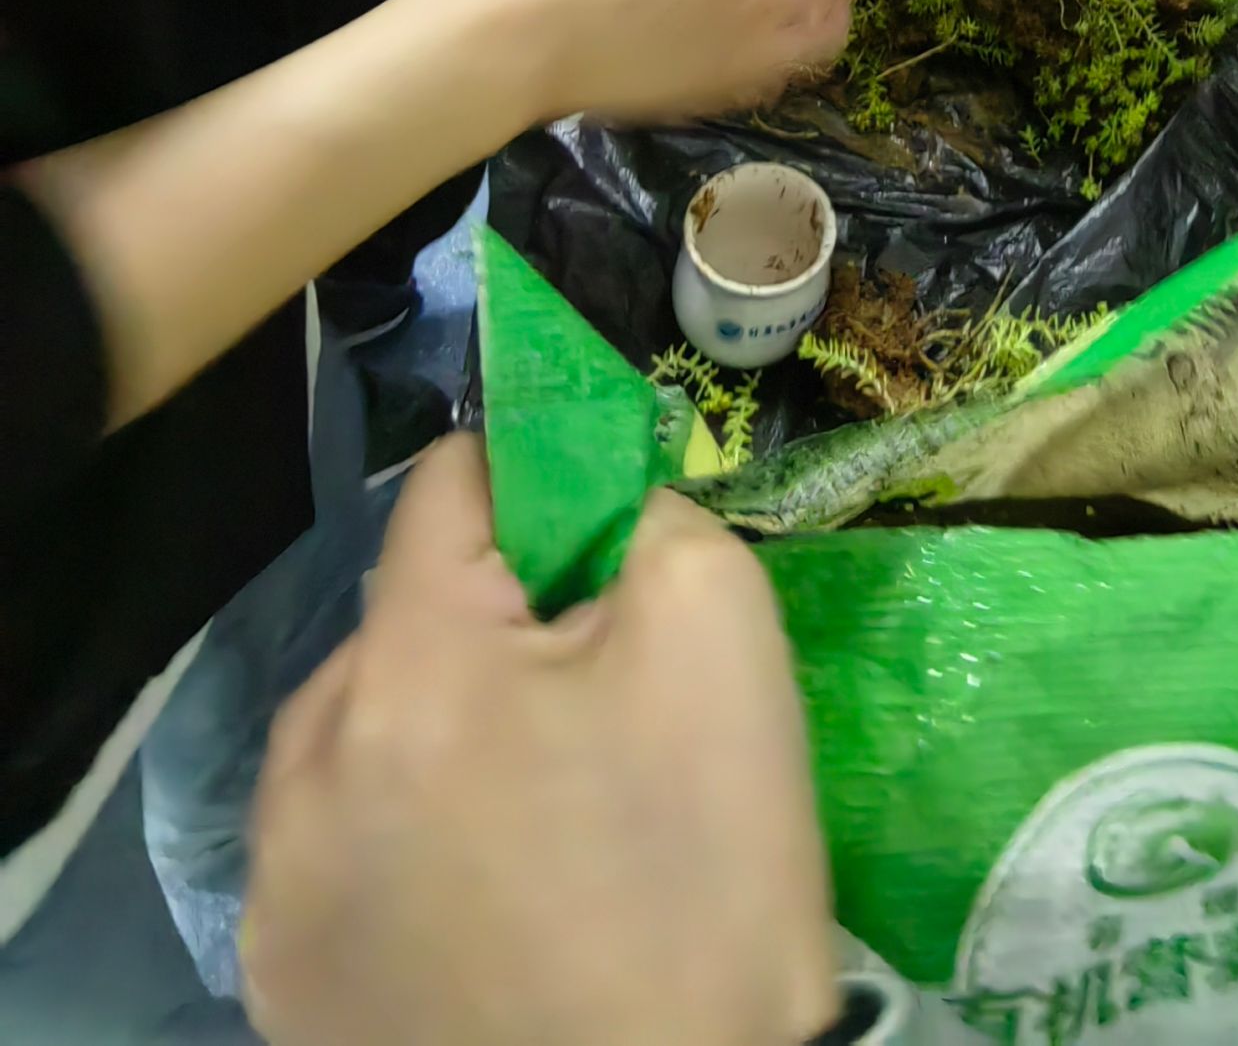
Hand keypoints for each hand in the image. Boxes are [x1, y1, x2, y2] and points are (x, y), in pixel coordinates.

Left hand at [242, 436, 838, 1045]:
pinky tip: (483, 898)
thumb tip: (599, 502)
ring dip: (433, 736)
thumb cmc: (700, 881)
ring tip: (536, 811)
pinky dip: (400, 843)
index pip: (448, 490)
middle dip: (491, 631)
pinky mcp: (283, 989)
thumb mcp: (722, 640)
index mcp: (408, 667)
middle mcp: (303, 768)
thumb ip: (651, 520)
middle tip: (592, 702)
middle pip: (400, 621)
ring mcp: (275, 894)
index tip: (602, 539)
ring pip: (358, 737)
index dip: (538, 488)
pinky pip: (336, 855)